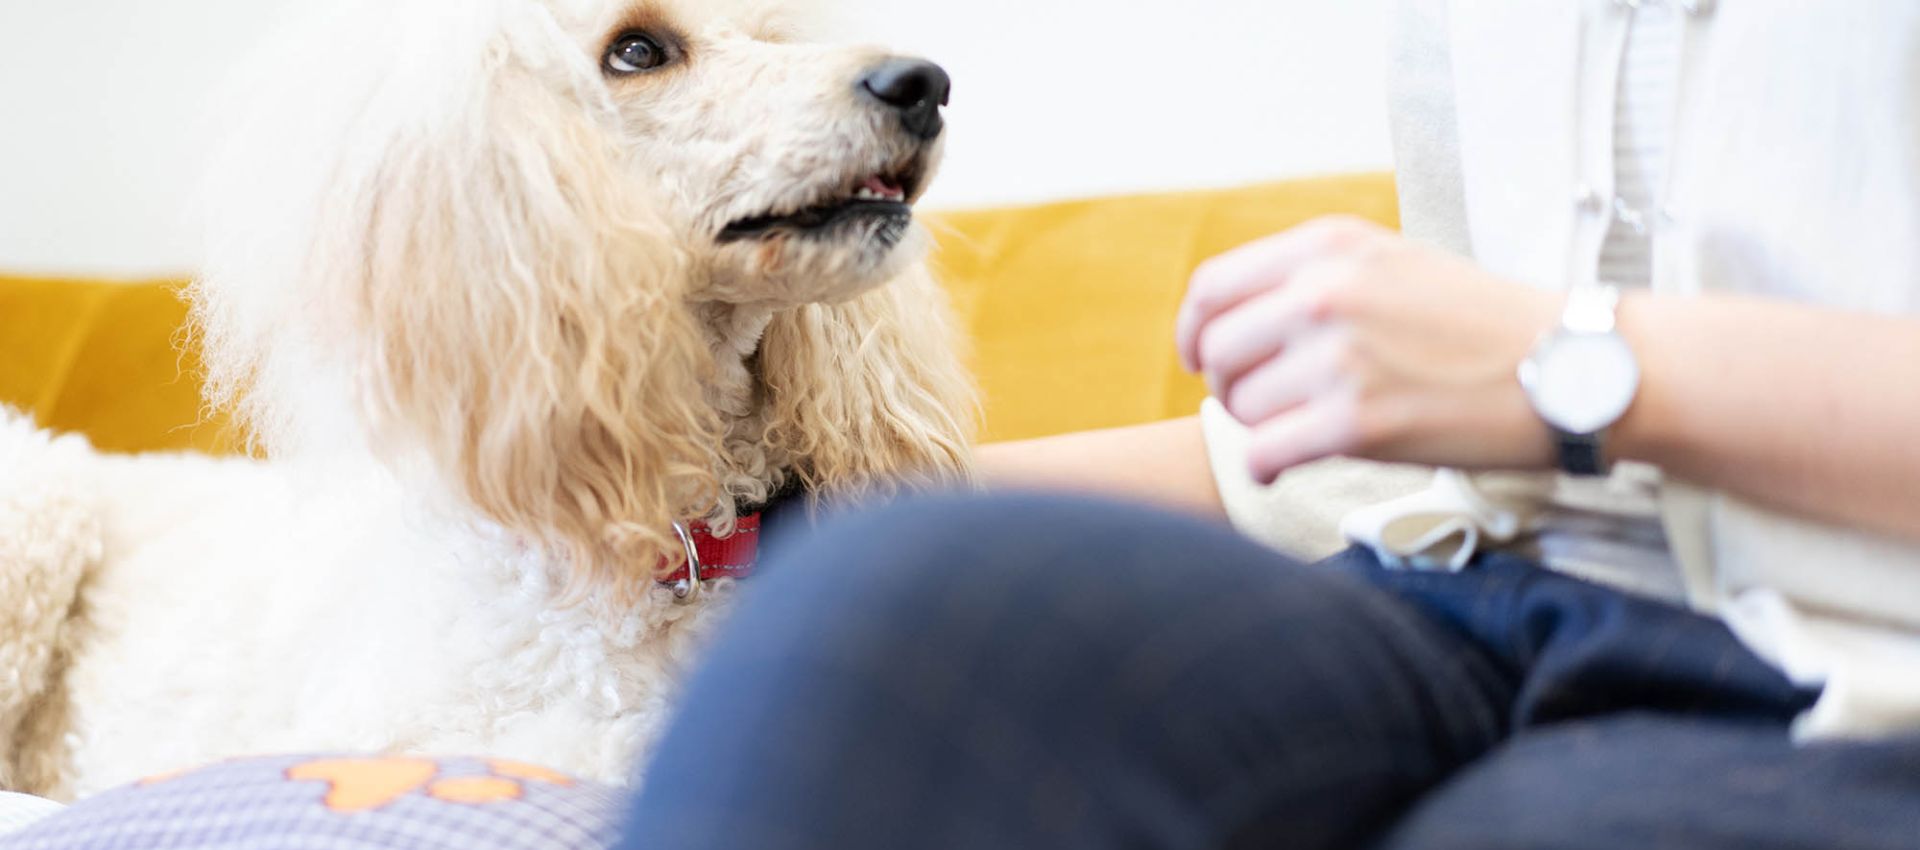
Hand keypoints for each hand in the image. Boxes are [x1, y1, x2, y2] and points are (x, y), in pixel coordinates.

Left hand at [1174, 217, 1561, 482]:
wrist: (1574, 367)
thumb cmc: (1481, 322)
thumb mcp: (1392, 263)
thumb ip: (1313, 277)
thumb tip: (1231, 319)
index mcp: (1329, 247)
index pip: (1212, 288)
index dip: (1194, 332)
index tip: (1200, 359)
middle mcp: (1325, 294)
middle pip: (1217, 351)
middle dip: (1229, 386)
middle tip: (1266, 405)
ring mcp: (1340, 358)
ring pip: (1240, 406)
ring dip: (1261, 426)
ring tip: (1304, 428)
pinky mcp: (1358, 424)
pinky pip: (1264, 453)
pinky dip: (1266, 467)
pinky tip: (1284, 468)